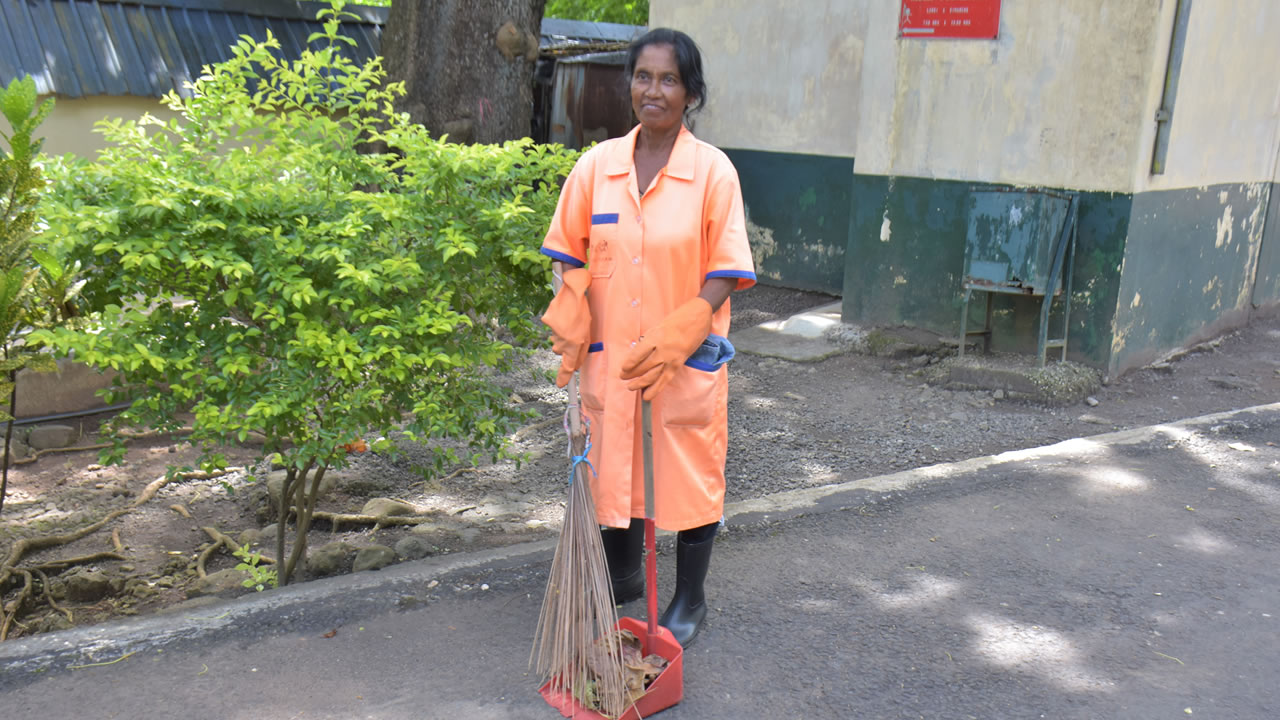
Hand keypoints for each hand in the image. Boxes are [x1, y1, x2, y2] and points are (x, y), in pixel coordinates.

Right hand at [541, 268, 591, 386]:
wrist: (574, 290)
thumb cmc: (583, 311)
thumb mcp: (588, 332)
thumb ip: (582, 349)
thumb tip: (575, 362)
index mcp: (575, 343)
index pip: (569, 365)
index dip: (564, 376)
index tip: (560, 385)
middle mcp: (563, 340)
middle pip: (559, 350)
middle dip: (564, 345)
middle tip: (573, 331)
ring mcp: (554, 330)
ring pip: (555, 338)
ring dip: (560, 332)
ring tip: (569, 319)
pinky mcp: (547, 320)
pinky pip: (550, 326)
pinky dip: (554, 322)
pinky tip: (561, 313)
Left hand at [619, 297, 711, 400]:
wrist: (697, 318)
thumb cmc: (676, 320)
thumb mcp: (657, 328)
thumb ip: (647, 342)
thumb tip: (635, 356)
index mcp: (655, 337)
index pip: (638, 354)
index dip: (630, 363)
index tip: (623, 368)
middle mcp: (663, 350)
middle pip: (644, 366)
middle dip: (631, 374)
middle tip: (623, 376)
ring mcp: (671, 358)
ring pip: (652, 376)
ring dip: (640, 383)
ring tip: (630, 387)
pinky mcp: (678, 365)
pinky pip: (665, 380)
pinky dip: (655, 389)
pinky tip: (647, 396)